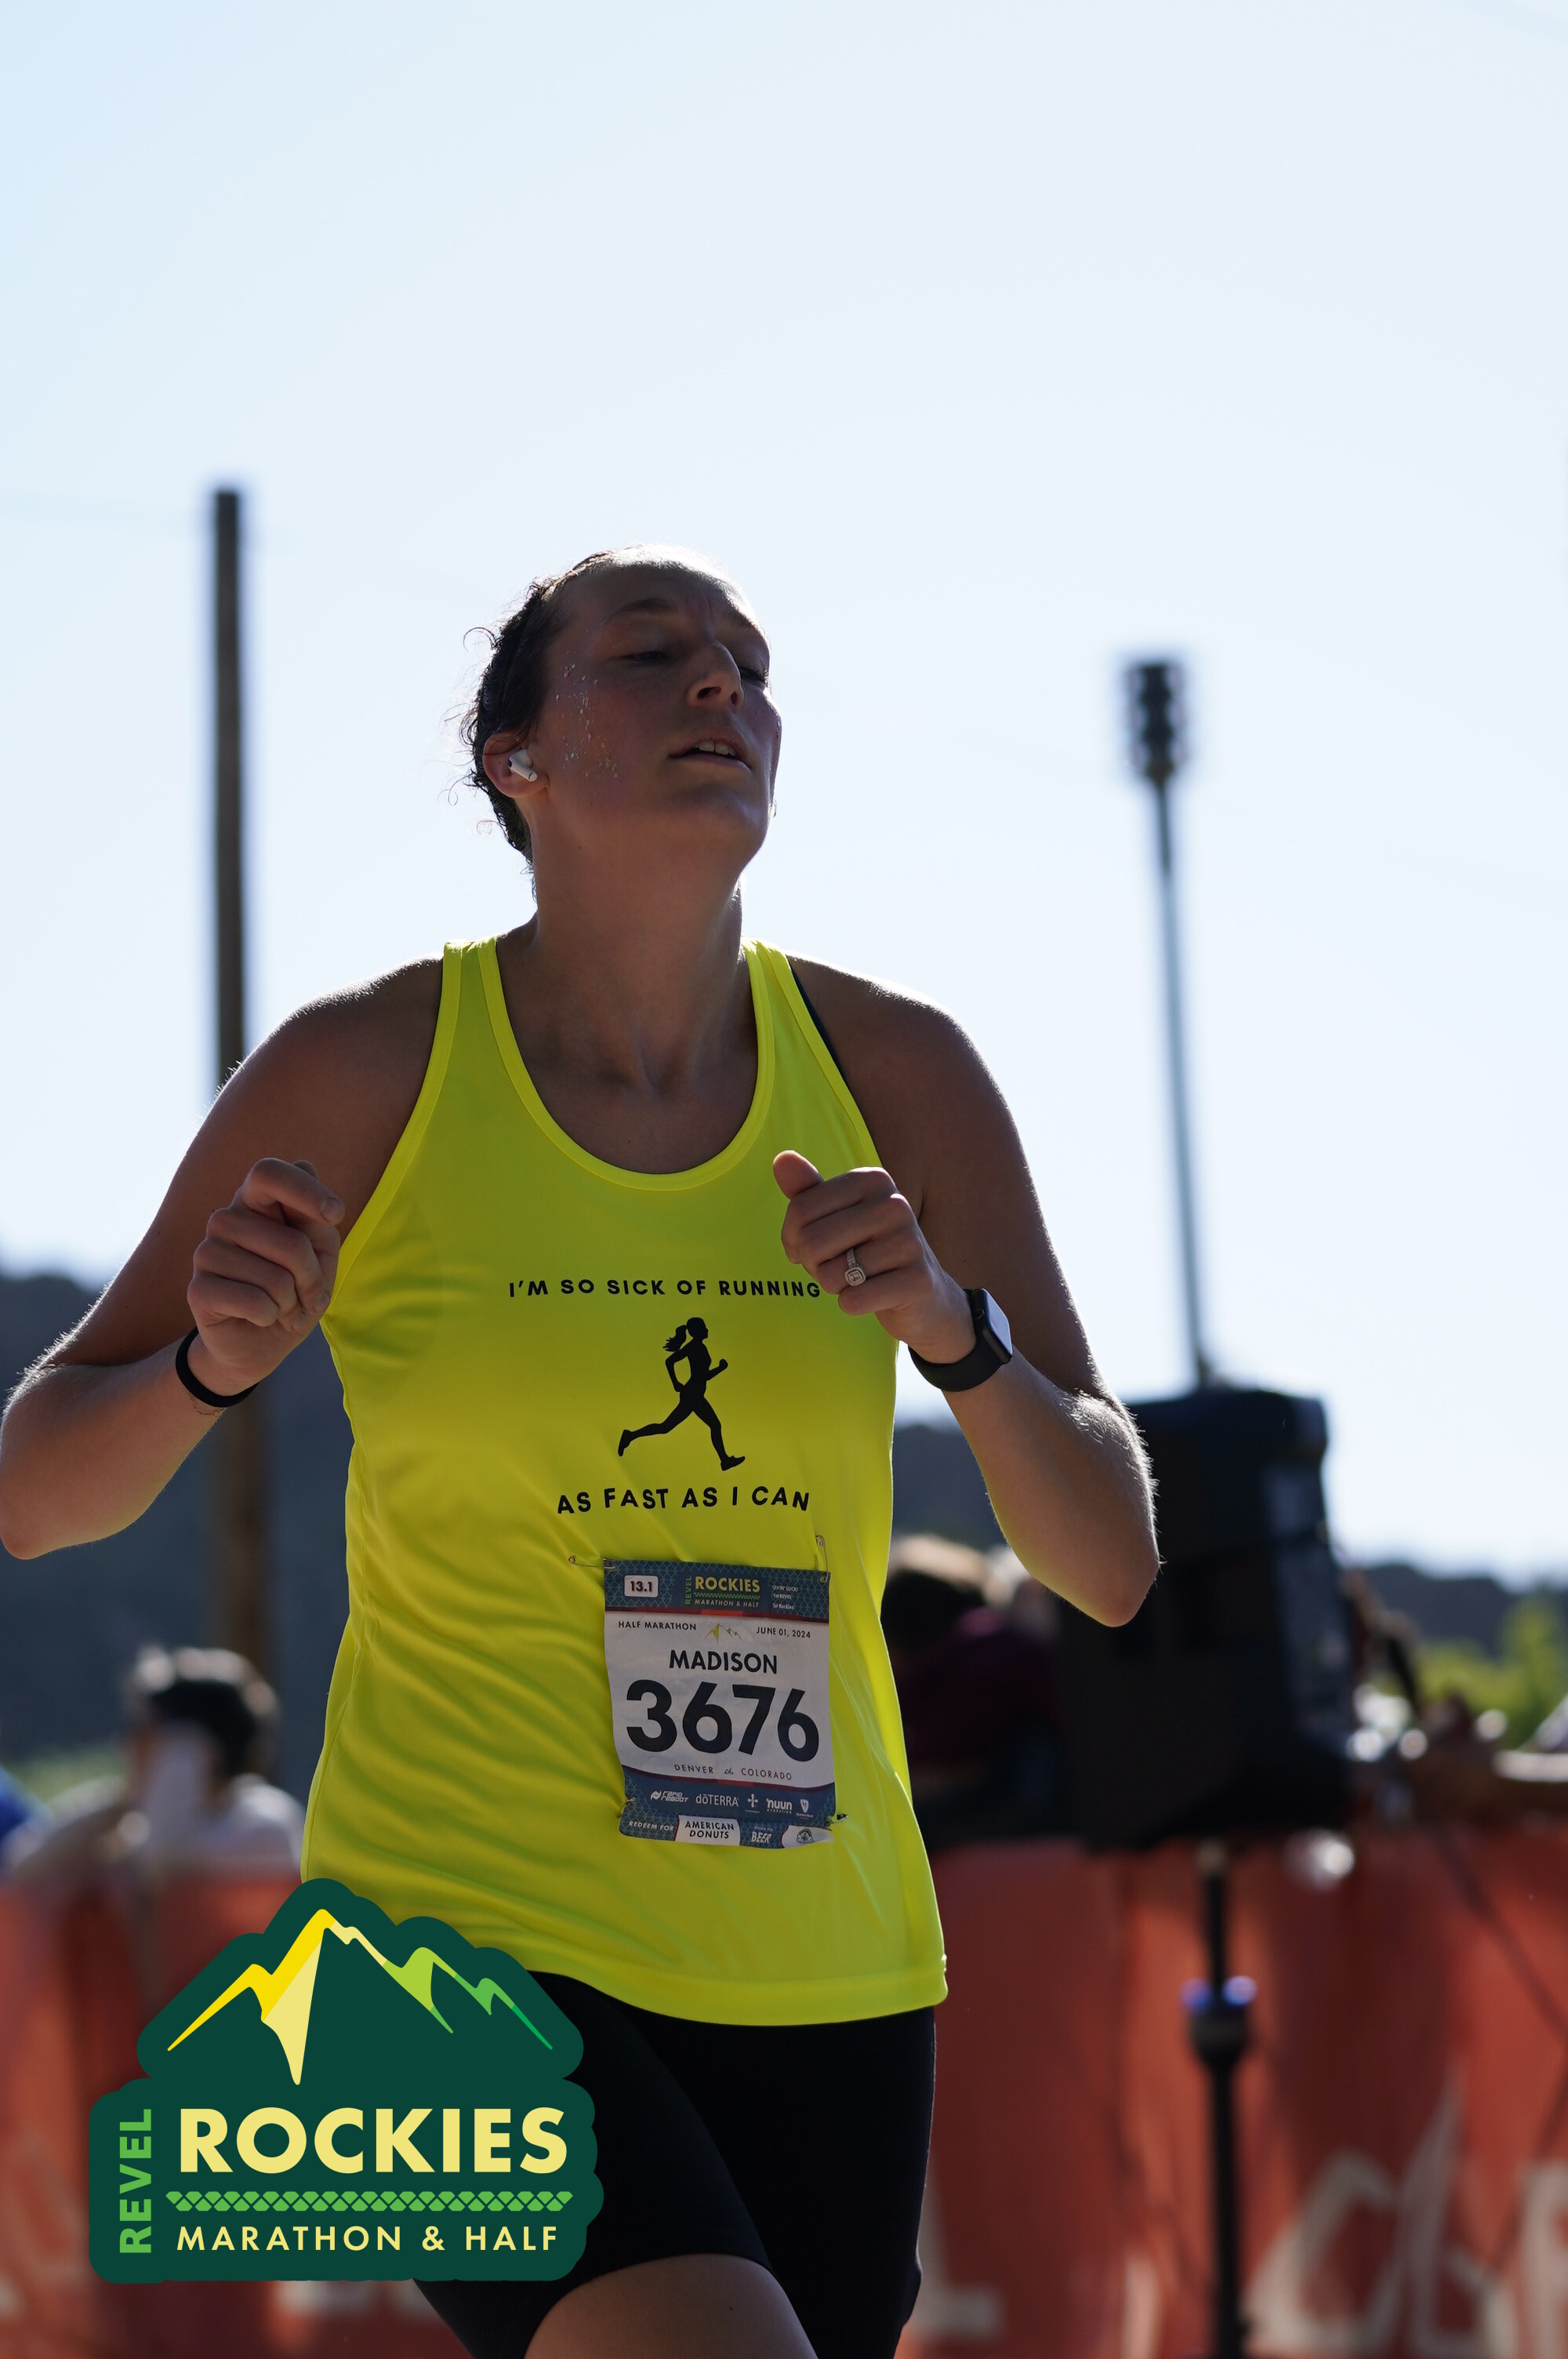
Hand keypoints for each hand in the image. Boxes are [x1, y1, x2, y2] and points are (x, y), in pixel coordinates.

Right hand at [186, 1159, 343, 1395]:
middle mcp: (226, 1219)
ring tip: (282, 1307)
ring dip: (292, 1302)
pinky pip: (255, 1302)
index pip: (268, 1172)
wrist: (260, 1343)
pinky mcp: (199, 1288)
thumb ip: (315, 1218)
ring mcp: (207, 1252)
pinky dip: (272, 1316)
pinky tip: (262, 1317)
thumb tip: (307, 1167)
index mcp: (256, 1202)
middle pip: (291, 1242)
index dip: (305, 1190)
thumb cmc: (294, 1290)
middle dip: (312, 1277)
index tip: (335, 1214)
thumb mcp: (319, 1254)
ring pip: (276, 1278)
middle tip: (307, 1295)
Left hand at [773, 1151, 975, 1361]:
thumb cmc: (868, 1250)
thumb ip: (806, 1191)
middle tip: (836, 1267)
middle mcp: (894, 1204)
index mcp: (872, 1180)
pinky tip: (872, 1296)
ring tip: (858, 1279)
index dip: (792, 1238)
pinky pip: (853, 1300)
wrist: (921, 1294)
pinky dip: (851, 1305)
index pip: (800, 1210)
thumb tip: (782, 1159)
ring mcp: (909, 1242)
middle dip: (813, 1265)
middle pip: (812, 1242)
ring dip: (834, 1286)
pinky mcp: (916, 1280)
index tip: (809, 1248)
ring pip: (832, 1275)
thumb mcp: (836, 1217)